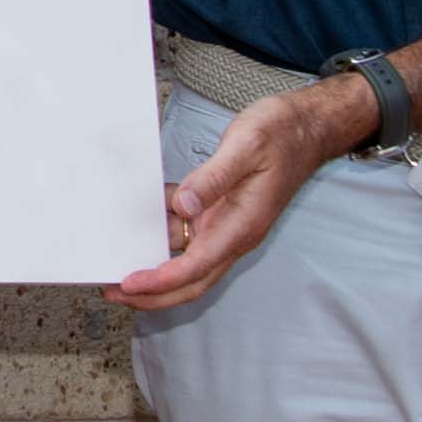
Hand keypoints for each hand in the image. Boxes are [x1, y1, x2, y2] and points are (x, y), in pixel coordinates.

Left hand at [105, 76, 368, 311]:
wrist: (307, 128)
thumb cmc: (280, 134)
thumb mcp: (245, 146)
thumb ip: (214, 178)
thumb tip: (184, 206)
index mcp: (242, 225)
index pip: (196, 266)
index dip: (161, 280)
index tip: (129, 284)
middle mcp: (234, 233)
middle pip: (192, 279)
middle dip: (154, 293)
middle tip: (113, 291)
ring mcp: (228, 225)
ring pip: (188, 260)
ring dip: (155, 267)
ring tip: (115, 262)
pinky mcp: (222, 211)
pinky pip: (188, 231)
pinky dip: (163, 233)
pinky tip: (135, 224)